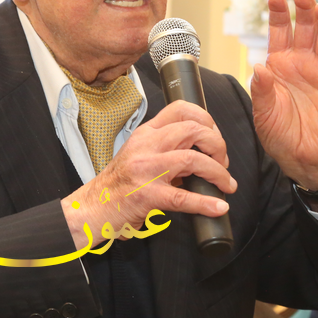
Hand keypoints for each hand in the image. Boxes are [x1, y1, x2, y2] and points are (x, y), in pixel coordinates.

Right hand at [61, 101, 236, 248]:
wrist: (92, 207)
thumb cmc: (116, 185)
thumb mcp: (138, 155)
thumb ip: (165, 150)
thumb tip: (200, 156)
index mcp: (145, 134)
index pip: (181, 109)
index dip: (206, 120)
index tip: (215, 138)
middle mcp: (146, 146)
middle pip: (192, 129)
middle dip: (217, 145)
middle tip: (222, 163)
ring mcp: (146, 169)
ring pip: (193, 159)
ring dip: (217, 173)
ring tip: (226, 185)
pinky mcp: (148, 195)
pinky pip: (183, 197)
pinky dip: (205, 203)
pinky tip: (217, 207)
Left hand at [251, 0, 317, 191]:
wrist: (301, 158)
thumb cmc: (278, 133)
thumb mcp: (263, 113)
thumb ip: (262, 91)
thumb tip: (259, 68)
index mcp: (280, 63)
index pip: (280, 31)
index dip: (279, 13)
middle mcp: (302, 62)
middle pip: (307, 28)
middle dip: (305, 10)